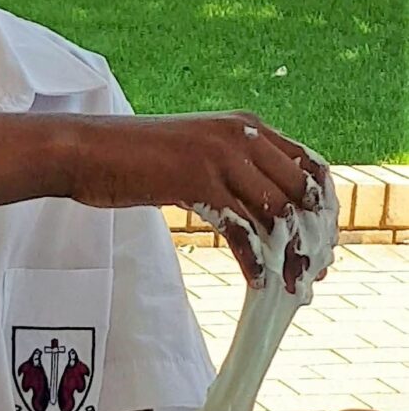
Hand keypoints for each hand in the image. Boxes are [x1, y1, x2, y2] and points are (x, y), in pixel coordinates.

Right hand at [70, 111, 327, 286]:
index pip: (308, 164)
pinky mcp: (197, 180)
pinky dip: (255, 261)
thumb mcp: (197, 155)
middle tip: (314, 272)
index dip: (322, 206)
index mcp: (245, 124)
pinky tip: (258, 282)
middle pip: (300, 191)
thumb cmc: (137, 157)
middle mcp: (240, 133)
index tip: (323, 242)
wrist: (87, 150)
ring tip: (292, 286)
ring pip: (277, 212)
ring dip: (290, 255)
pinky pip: (242, 228)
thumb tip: (269, 213)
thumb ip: (234, 172)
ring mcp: (219, 154)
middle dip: (313, 236)